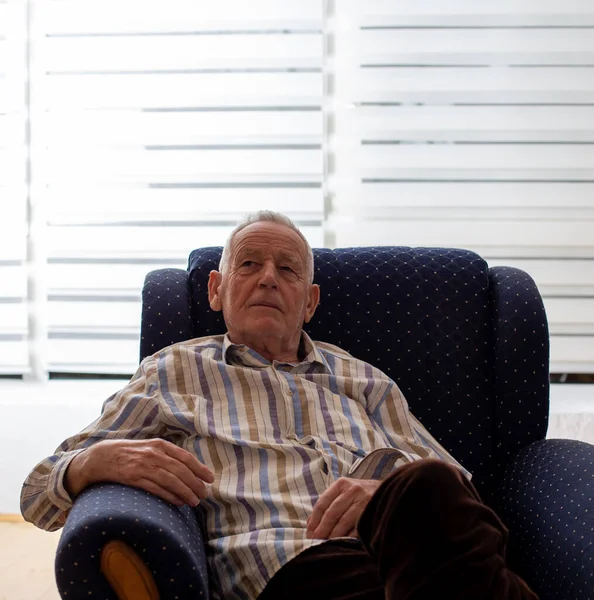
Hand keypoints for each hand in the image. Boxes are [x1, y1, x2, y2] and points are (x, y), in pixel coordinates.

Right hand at [65, 438, 214, 506]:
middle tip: (204, 494)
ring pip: (171, 480)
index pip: (185, 457)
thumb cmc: (129, 453)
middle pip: (180, 470)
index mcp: (160, 445)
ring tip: (194, 501)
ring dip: (185, 492)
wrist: (101, 456)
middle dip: (195, 483)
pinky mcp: (133, 478)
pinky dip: (169, 496)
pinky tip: (178, 502)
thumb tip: (188, 468)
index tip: (210, 479)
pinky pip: (156, 488)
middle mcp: (153, 454)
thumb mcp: (149, 448)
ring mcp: (143, 466)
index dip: (199, 468)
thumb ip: (167, 455)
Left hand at [306, 477, 381, 539]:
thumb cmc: (362, 493)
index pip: (323, 503)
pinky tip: (343, 543)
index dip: (314, 520)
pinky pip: (358, 527)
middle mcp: (353, 489)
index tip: (309, 532)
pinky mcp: (373, 511)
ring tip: (327, 544)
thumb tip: (309, 523)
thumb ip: (328, 503)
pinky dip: (349, 536)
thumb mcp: (345, 491)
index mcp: (342, 483)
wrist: (391, 490)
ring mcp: (364, 500)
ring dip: (334, 535)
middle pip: (332, 512)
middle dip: (322, 529)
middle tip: (315, 541)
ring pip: (344, 521)